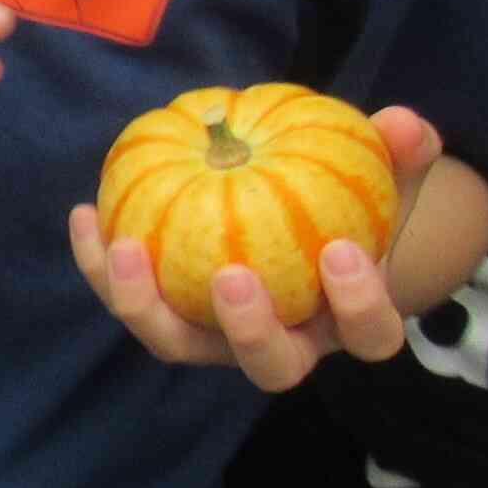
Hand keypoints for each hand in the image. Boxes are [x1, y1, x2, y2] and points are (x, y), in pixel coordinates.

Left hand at [68, 106, 442, 392]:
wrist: (297, 231)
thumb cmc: (347, 207)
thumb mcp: (381, 179)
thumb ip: (399, 156)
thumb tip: (404, 121)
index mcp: (346, 321)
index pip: (368, 334)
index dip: (360, 304)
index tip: (344, 251)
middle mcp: (283, 344)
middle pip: (270, 366)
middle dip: (250, 330)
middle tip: (232, 276)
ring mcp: (218, 341)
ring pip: (179, 346)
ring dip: (148, 306)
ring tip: (127, 249)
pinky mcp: (167, 321)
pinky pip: (130, 301)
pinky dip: (101, 265)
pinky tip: (84, 214)